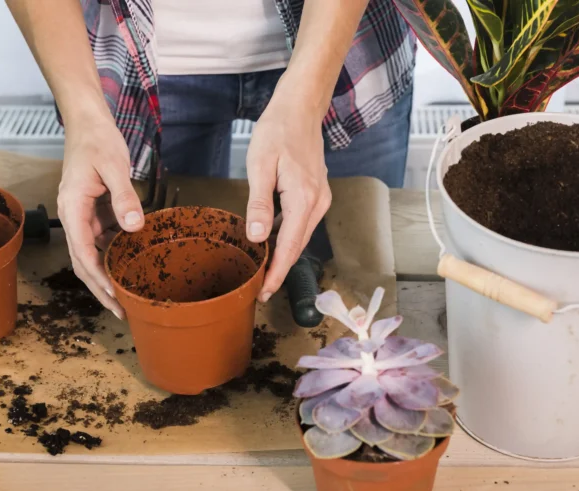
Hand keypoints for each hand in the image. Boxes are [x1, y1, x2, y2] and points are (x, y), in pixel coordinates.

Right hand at [57, 115, 143, 319]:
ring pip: (92, 253)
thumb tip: (133, 227)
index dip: (97, 277)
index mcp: (73, 208)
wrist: (88, 122)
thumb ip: (124, 196)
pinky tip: (130, 264)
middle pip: (83, 261)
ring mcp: (82, 215)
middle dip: (100, 288)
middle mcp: (73, 216)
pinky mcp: (92, 211)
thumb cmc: (98, 140)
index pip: (82, 252)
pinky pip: (101, 239)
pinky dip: (113, 254)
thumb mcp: (114, 166)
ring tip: (128, 295)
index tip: (113, 296)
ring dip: (106, 274)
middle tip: (122, 310)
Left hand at [245, 96, 331, 302]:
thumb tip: (258, 238)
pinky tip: (271, 243)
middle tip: (260, 291)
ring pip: (300, 236)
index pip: (289, 247)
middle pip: (298, 246)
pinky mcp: (316, 193)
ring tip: (263, 272)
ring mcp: (320, 199)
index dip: (277, 273)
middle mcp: (318, 203)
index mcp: (304, 199)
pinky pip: (302, 223)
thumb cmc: (278, 132)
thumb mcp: (261, 167)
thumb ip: (260, 204)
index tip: (265, 293)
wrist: (300, 109)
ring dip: (284, 255)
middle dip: (280, 270)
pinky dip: (288, 237)